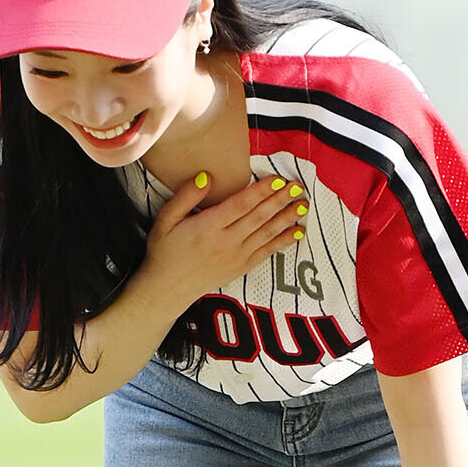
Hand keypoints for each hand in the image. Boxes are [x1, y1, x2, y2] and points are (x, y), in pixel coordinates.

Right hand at [143, 172, 306, 314]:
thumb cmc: (164, 252)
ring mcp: (235, 257)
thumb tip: (207, 176)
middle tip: (298, 186)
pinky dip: (282, 242)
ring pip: (266, 233)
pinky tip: (297, 232)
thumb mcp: (165, 220)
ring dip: (286, 218)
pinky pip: (265, 253)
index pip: (240, 205)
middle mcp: (225, 242)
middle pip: (258, 217)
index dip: (261, 192)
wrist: (166, 290)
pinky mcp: (240, 268)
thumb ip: (185, 197)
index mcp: (208, 227)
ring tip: (303, 205)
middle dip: (280, 200)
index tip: (278, 179)